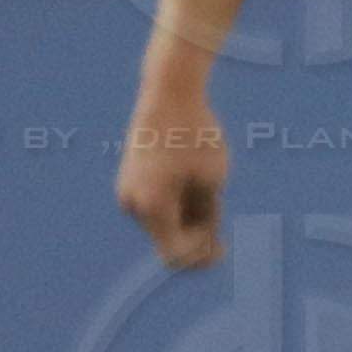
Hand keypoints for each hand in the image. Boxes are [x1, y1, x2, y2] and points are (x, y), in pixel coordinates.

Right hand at [116, 80, 228, 267]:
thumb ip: (207, 217)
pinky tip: (189, 175)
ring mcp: (128, 193)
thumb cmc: (196, 135)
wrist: (168, 93)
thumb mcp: (213, 181)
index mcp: (153, 207)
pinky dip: (178, 202)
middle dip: (198, 232)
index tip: (224, 246)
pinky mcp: (131, 182)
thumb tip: (203, 246)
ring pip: (165, 223)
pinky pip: (158, 205)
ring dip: (190, 215)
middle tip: (215, 199)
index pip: (175, 256)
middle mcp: (133, 205)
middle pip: (171, 240)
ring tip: (202, 180)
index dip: (201, 259)